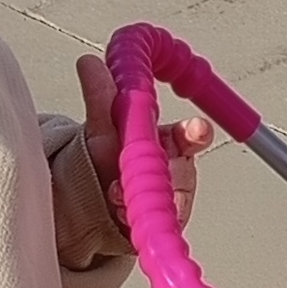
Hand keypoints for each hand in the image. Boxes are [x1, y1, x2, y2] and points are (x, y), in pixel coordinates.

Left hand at [77, 53, 212, 230]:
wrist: (90, 199)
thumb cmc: (106, 161)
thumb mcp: (101, 125)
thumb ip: (100, 95)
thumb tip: (90, 63)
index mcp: (168, 140)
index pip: (191, 135)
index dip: (195, 132)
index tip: (196, 130)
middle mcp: (173, 169)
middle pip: (183, 171)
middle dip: (166, 173)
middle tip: (145, 169)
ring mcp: (168, 198)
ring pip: (170, 200)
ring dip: (143, 194)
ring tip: (116, 193)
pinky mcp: (159, 223)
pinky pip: (155, 224)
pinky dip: (135, 216)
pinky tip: (119, 211)